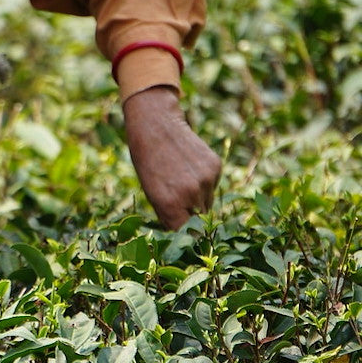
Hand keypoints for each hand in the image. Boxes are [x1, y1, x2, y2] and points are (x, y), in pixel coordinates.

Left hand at [123, 86, 220, 229]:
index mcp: (169, 203)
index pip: (185, 233)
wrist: (157, 126)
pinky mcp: (216, 167)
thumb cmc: (148, 162)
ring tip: (181, 180)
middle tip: (179, 201)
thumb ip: (169, 215)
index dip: (184, 235)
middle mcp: (190, 193)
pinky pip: (213, 187)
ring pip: (208, 203)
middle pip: (199, 221)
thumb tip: (185, 236)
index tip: (182, 233)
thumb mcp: (151, 193)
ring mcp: (206, 179)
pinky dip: (205, 184)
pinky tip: (190, 168)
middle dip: (191, 217)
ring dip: (198, 200)